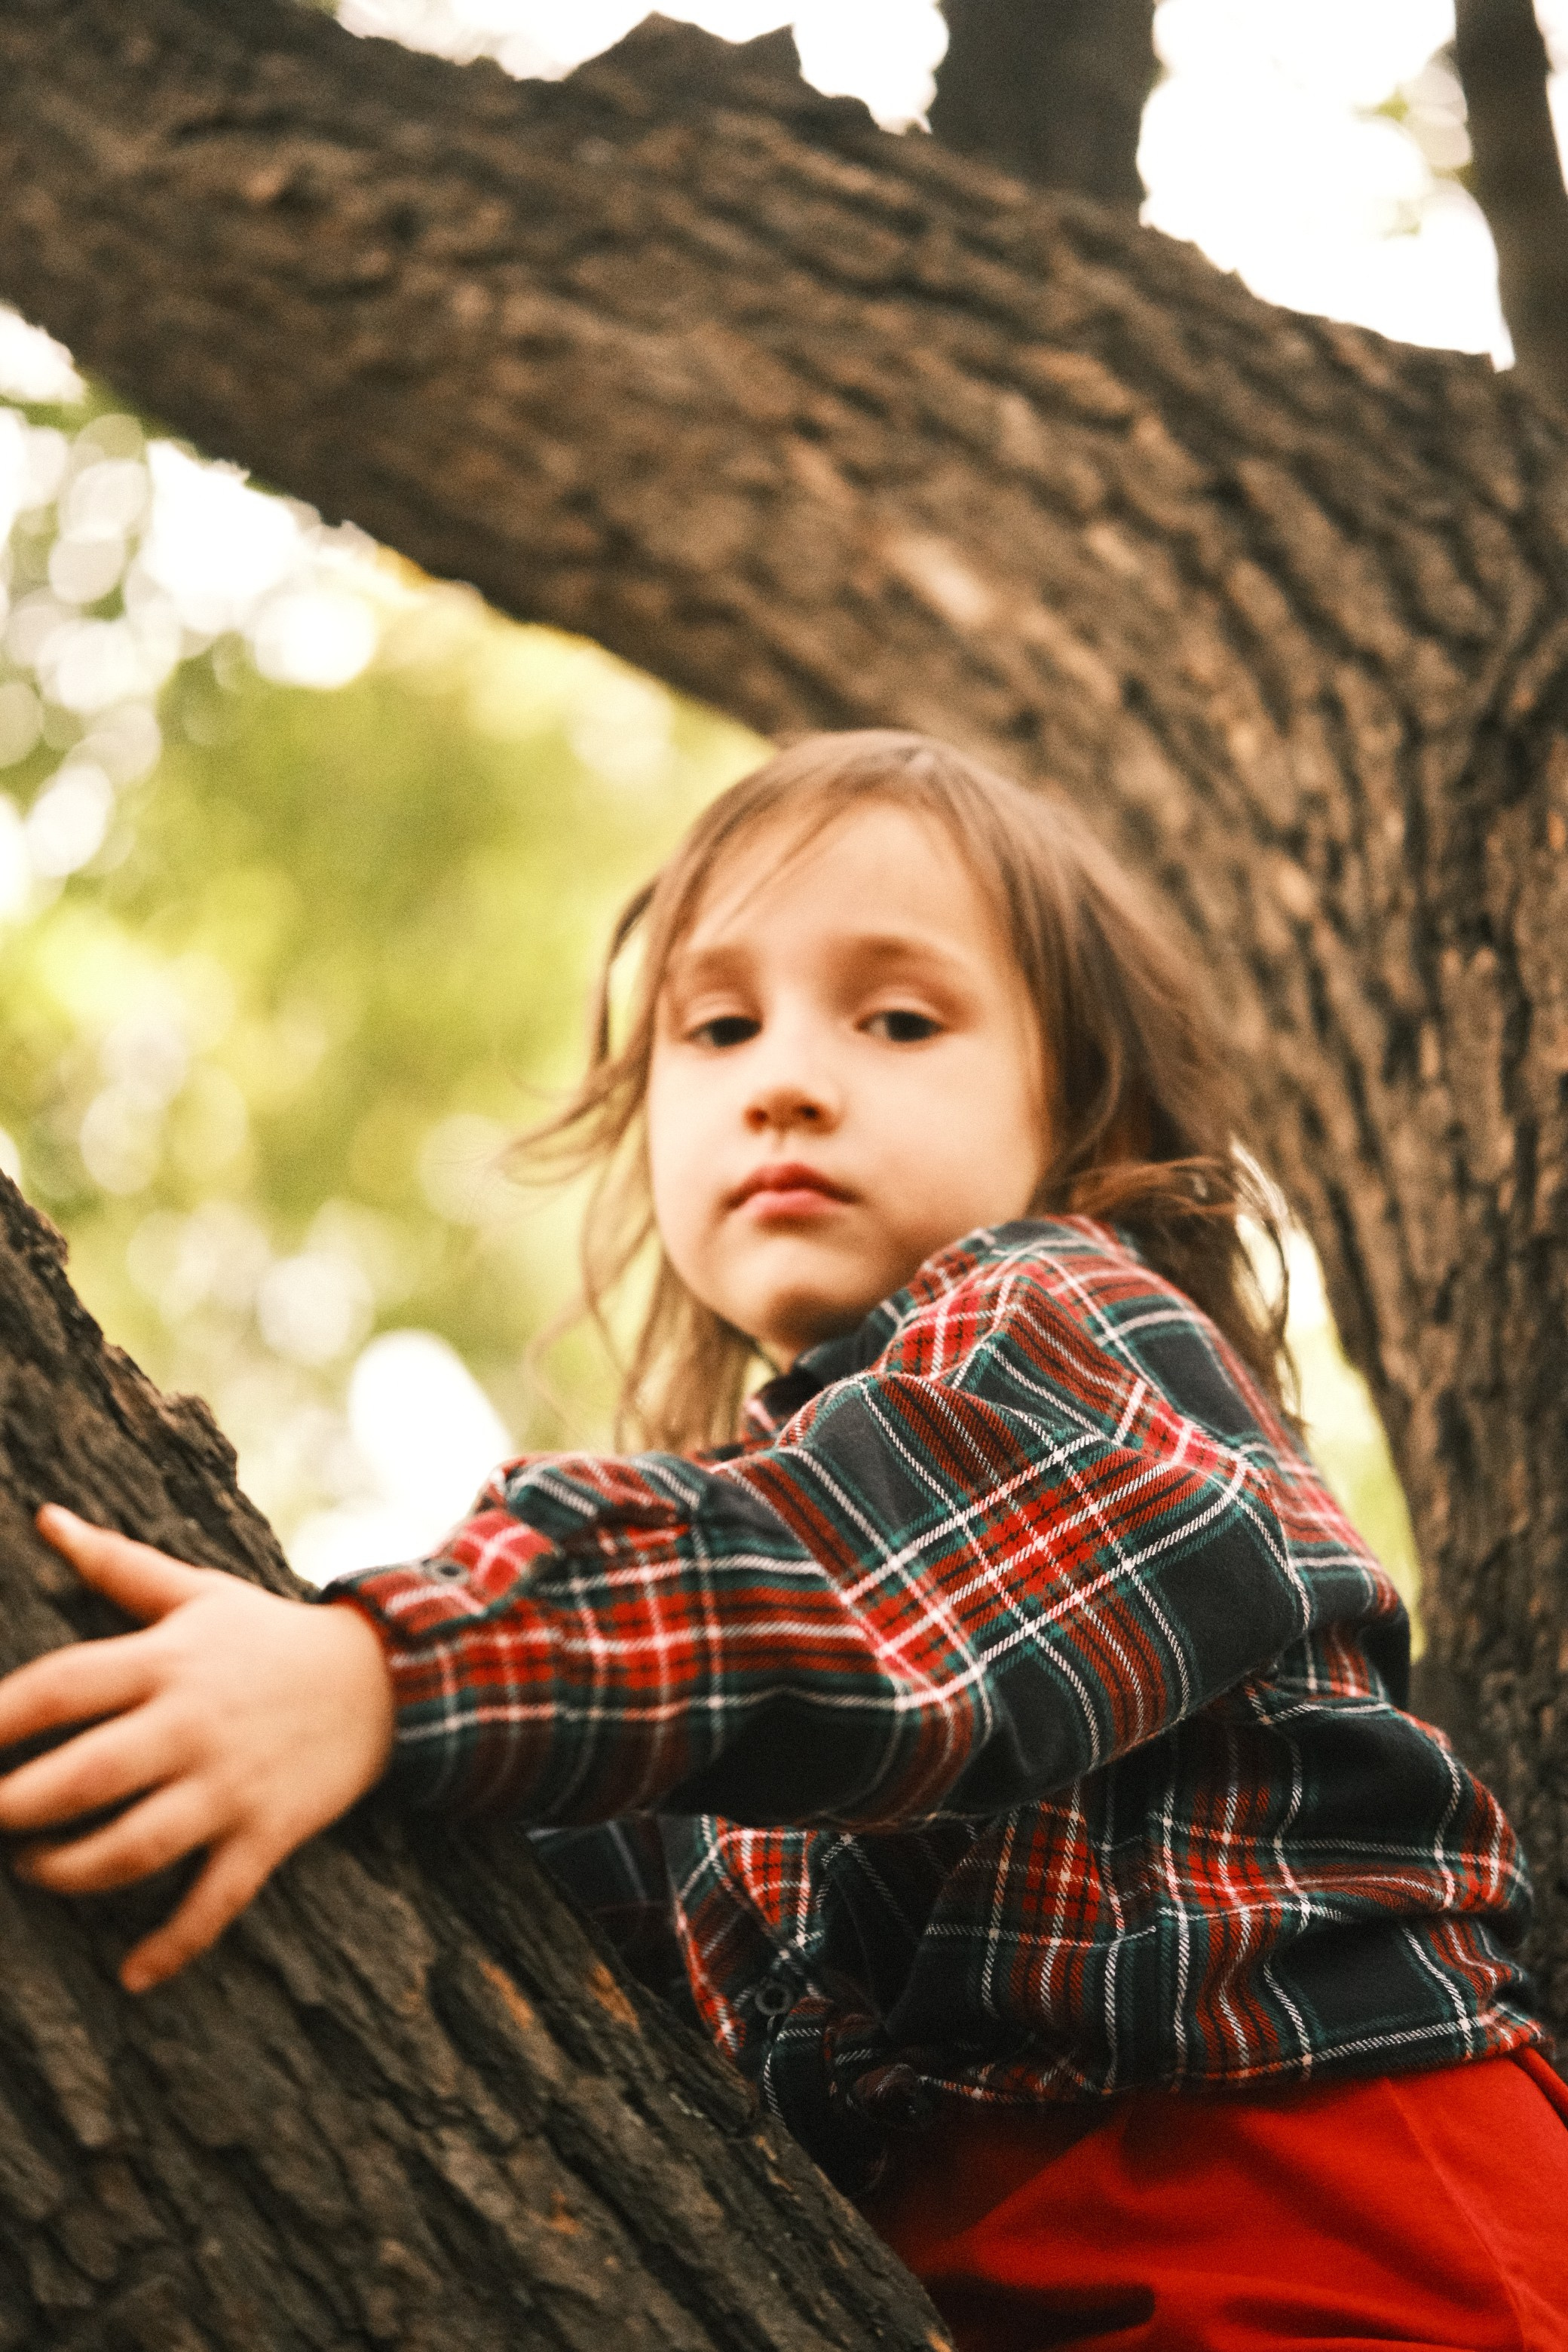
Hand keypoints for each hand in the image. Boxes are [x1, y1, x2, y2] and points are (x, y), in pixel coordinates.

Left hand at [0, 1506, 394, 1991]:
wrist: (383, 1680)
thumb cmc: (268, 1635)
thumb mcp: (198, 1591)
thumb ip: (116, 1564)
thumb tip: (44, 1519)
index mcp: (168, 1660)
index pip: (62, 1687)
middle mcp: (192, 1724)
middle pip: (87, 1775)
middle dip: (18, 1806)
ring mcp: (231, 1785)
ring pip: (136, 1846)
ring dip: (71, 1871)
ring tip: (33, 1871)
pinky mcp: (267, 1833)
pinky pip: (214, 1901)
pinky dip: (172, 1944)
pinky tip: (129, 1974)